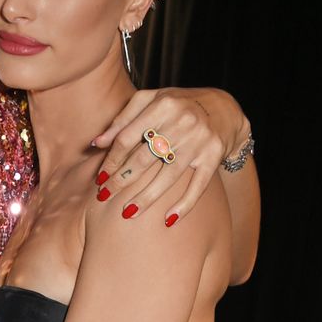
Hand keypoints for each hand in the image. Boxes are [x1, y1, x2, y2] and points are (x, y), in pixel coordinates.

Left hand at [92, 87, 248, 224]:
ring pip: (168, 176)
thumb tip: (97, 143)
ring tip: (127, 213)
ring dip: (146, 197)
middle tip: (104, 196)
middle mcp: (182, 122)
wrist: (224, 108)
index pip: (128, 137)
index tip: (101, 178)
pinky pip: (198, 186)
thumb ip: (123, 120)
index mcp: (163, 105)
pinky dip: (184, 204)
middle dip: (121, 180)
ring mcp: (200, 141)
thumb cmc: (179, 105)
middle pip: (144, 158)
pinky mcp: (214, 156)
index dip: (111, 160)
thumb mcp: (151, 101)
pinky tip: (168, 220)